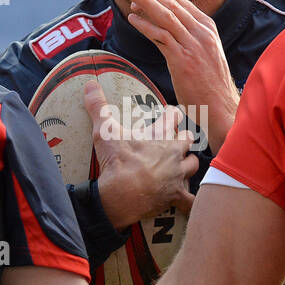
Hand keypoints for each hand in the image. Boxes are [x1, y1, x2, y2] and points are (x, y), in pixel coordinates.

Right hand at [84, 78, 196, 229]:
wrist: (123, 193)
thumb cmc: (117, 161)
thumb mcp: (104, 131)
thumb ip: (98, 106)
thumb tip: (90, 84)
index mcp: (160, 135)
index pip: (174, 116)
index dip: (172, 114)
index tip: (170, 114)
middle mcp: (174, 152)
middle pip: (189, 139)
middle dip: (184, 139)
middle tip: (176, 141)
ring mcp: (177, 174)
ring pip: (193, 165)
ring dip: (188, 165)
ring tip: (182, 166)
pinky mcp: (176, 194)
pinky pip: (190, 199)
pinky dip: (190, 200)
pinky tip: (188, 200)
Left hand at [124, 0, 238, 152]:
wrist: (222, 108)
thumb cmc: (210, 85)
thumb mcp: (205, 54)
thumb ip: (191, 40)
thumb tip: (168, 32)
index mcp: (208, 29)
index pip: (181, 3)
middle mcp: (202, 33)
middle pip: (171, 4)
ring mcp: (194, 45)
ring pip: (165, 16)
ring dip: (143, 2)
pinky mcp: (183, 60)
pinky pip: (160, 36)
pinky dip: (144, 25)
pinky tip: (132, 19)